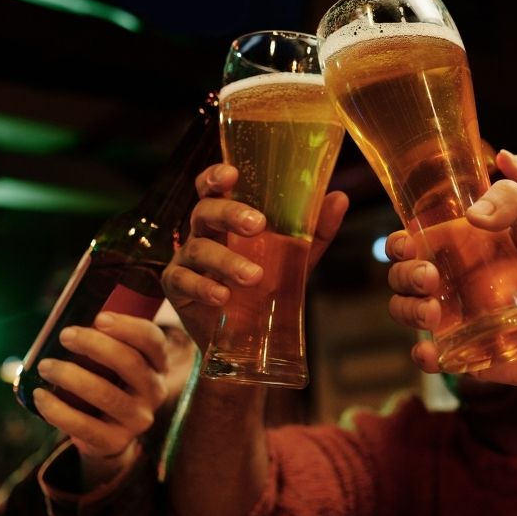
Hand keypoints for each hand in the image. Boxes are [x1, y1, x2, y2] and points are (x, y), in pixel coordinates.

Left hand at [32, 311, 184, 467]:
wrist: (108, 434)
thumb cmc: (107, 383)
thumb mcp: (115, 362)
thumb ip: (103, 340)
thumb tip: (66, 312)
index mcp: (157, 364)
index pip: (152, 340)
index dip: (127, 327)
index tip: (98, 318)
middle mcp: (154, 391)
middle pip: (130, 363)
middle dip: (94, 345)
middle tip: (65, 335)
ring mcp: (138, 419)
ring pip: (106, 394)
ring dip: (71, 376)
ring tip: (46, 366)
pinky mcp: (116, 441)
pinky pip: (85, 426)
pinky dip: (58, 410)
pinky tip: (40, 396)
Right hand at [162, 163, 348, 351]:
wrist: (250, 340)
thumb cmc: (267, 287)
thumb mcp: (296, 259)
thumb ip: (315, 231)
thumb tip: (340, 197)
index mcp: (227, 220)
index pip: (213, 188)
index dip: (216, 176)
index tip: (231, 174)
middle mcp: (203, 234)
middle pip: (205, 211)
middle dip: (229, 214)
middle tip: (257, 225)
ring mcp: (187, 259)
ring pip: (197, 249)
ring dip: (226, 260)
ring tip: (254, 276)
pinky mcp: (177, 288)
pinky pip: (182, 281)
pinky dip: (203, 287)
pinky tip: (223, 296)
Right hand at [389, 178, 516, 387]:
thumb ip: (513, 199)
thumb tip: (471, 215)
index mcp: (461, 247)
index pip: (413, 239)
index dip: (400, 241)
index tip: (409, 242)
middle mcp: (451, 281)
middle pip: (401, 275)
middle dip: (403, 274)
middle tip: (428, 277)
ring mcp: (455, 318)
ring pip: (406, 311)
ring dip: (407, 310)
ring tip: (433, 312)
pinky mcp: (464, 351)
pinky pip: (430, 356)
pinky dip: (422, 356)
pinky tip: (430, 351)